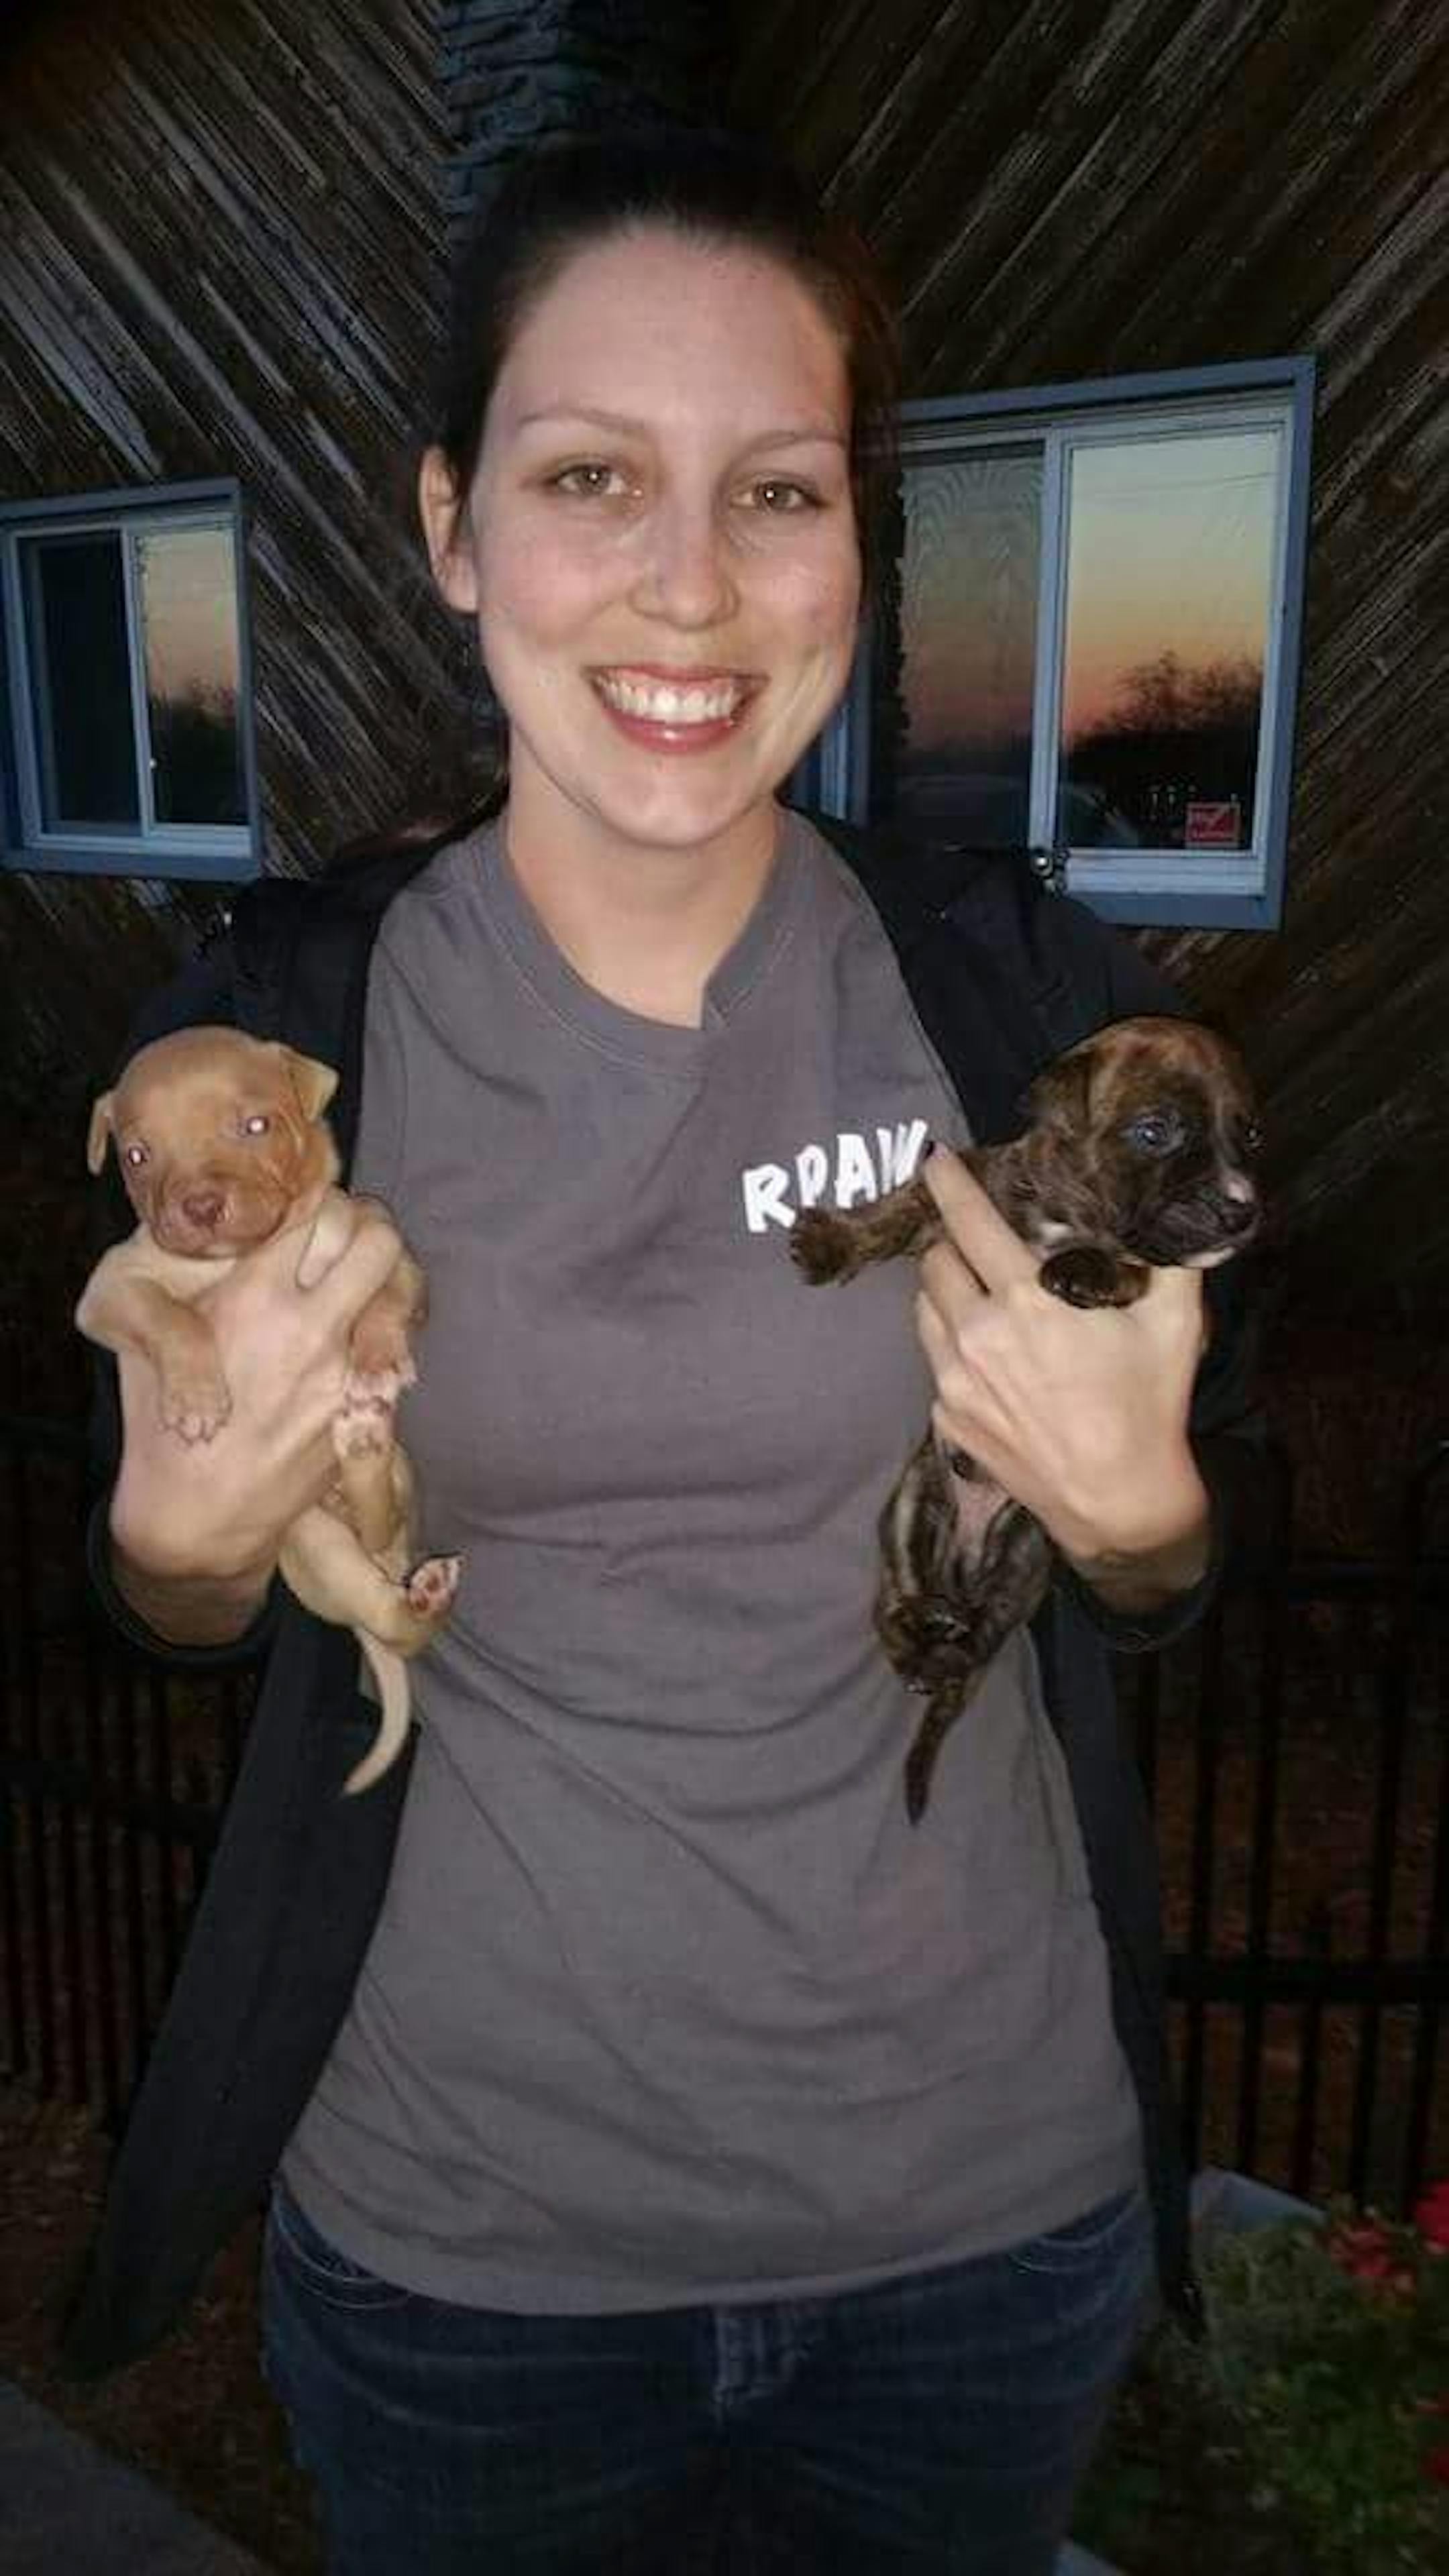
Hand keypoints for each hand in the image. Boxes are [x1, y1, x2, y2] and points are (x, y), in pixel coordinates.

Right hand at [110, 1199, 407, 1589]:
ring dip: (386, 1279)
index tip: (310, 1201)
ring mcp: (345, 1372)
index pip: (316, 1209)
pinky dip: (385, 1333)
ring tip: (361, 1280)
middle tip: (349, 1234)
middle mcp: (310, 1328)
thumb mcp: (154, 1335)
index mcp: (254, 1296)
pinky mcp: (364, 1411)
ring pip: (400, 1293)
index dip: (318, 1196)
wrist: (195, 1518)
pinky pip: (396, 1350)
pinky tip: (359, 1335)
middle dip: (369, 1226)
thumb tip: (231, 1223)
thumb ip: (200, 1278)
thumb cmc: (159, 1422)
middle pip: (380, 1240)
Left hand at [916, 1150, 1209, 1590]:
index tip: (933, 1159)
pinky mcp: (946, 1418)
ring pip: (924, 1310)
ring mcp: (953, 1381)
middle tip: (978, 1243)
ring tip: (980, 1296)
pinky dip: (953, 1348)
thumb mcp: (1174, 1319)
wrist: (1117, 1500)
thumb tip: (1171, 1201)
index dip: (947, 1184)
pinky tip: (992, 1359)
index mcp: (1025, 1299)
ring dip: (945, 1293)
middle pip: (934, 1262)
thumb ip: (1166, 1252)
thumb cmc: (1148, 1403)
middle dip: (952, 1243)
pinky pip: (934, 1364)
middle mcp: (975, 1334)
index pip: (968, 1221)